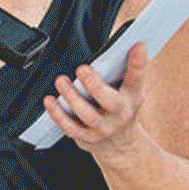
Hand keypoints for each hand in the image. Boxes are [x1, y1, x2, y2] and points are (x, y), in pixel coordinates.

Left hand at [43, 41, 148, 155]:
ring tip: (61, 81)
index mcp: (132, 97)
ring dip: (72, 98)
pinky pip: (70, 128)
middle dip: (95, 85)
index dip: (138, 62)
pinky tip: (49, 101)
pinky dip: (58, 115)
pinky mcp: (87, 138)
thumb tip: (121, 44)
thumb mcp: (128, 90)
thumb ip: (124, 70)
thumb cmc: (120, 108)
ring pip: (87, 115)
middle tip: (82, 69)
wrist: (121, 145)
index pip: (137, 78)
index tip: (138, 44)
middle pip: (110, 101)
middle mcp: (120, 114)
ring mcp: (104, 128)